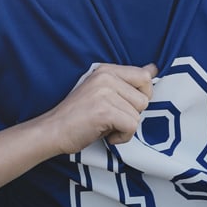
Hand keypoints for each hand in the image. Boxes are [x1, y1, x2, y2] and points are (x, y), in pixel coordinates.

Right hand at [38, 63, 155, 154]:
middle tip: (112, 117)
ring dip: (125, 127)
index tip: (125, 105)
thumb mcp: (102, 91)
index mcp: (106, 70)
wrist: (53, 130)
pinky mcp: (104, 110)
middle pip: (144, 98)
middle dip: (132, 113)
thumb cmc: (78, 115)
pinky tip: (106, 135)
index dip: (142, 95)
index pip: (143, 76)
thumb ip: (127, 81)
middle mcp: (105, 76)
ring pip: (138, 114)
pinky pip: (131, 126)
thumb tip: (153, 69)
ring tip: (106, 126)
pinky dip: (122, 137)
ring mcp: (104, 92)